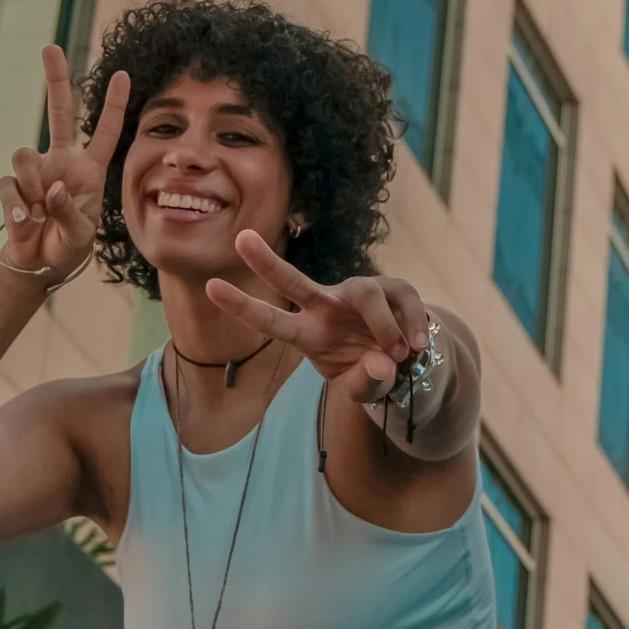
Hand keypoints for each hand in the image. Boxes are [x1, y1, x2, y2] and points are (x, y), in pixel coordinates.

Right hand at [0, 46, 128, 278]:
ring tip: (40, 213)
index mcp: (89, 169)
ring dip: (32, 185)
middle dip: (54, 79)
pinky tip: (24, 221)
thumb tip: (52, 190)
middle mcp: (61, 161)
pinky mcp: (12, 186)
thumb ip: (70, 213)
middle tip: (51, 47)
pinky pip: (8, 185)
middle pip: (58, 112)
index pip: (106, 131)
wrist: (38, 264)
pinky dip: (16, 206)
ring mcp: (36, 171)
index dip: (114, 104)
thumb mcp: (80, 235)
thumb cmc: (69, 245)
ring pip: (23, 155)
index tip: (124, 74)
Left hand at [206, 231, 431, 407]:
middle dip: (266, 263)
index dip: (243, 306)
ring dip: (384, 327)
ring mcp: (359, 294)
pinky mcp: (393, 289)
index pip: (272, 321)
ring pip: (366, 295)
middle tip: (240, 239)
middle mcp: (327, 306)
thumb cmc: (367, 372)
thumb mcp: (361, 389)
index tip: (210, 287)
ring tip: (399, 355)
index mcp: (310, 334)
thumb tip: (380, 363)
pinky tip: (418, 345)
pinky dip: (414, 324)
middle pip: (293, 281)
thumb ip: (365, 383)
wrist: (404, 361)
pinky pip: (404, 300)